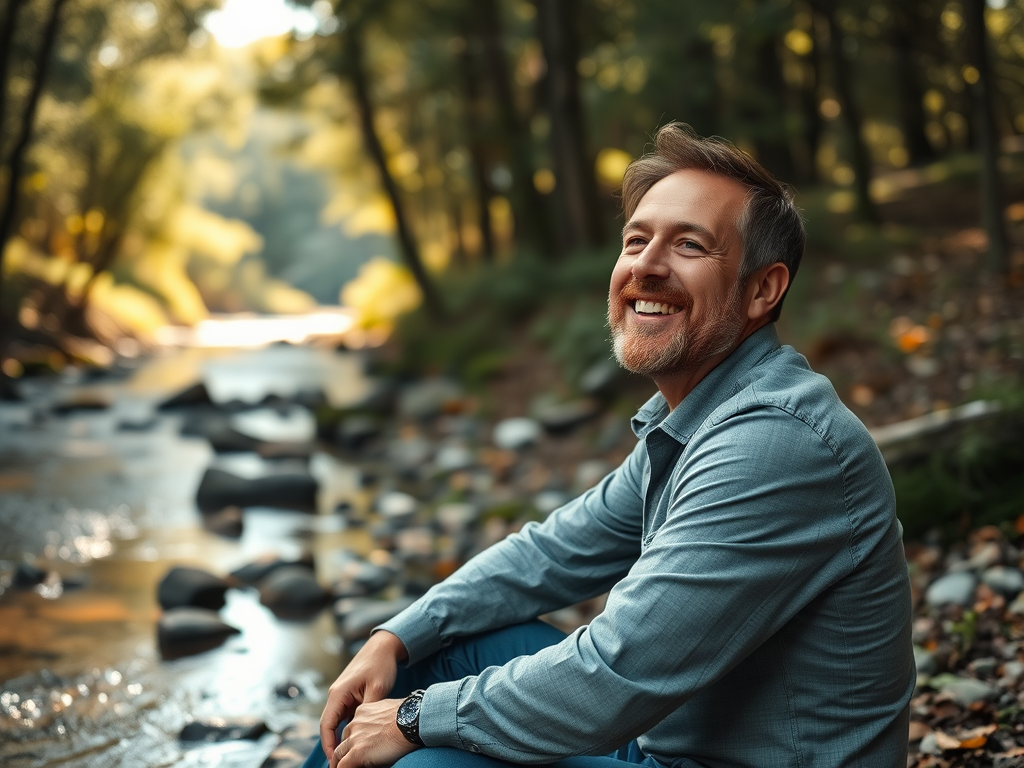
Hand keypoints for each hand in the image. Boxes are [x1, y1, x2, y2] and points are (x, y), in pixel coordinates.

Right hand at [321, 630, 408, 767]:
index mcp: (339, 693)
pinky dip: (347, 728)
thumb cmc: (380, 664)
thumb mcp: (378, 689)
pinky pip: (345, 715)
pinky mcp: (350, 695)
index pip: (326, 724)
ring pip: (337, 721)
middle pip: (329, 725)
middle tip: (339, 764)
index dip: (328, 745)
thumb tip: (362, 731)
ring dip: (339, 738)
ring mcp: (343, 695)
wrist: (384, 646)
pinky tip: (354, 740)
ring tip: (346, 756)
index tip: (333, 761)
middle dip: (332, 745)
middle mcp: (337, 694)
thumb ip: (368, 710)